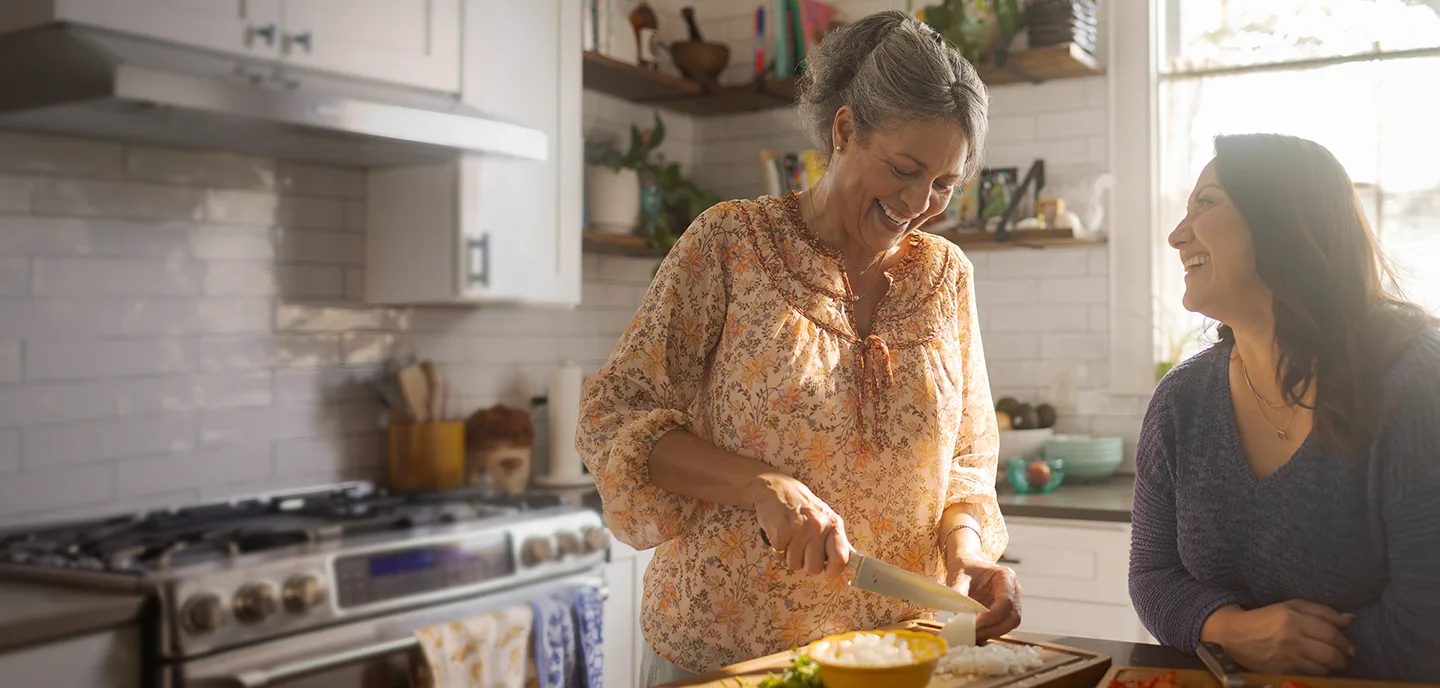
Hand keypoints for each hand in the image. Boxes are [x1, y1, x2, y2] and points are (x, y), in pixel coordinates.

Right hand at [745, 473, 853, 577]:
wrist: (775, 488)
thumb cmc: (802, 505)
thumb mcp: (825, 517)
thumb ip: (836, 540)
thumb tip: (851, 561)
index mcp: (833, 524)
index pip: (841, 559)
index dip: (834, 571)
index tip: (828, 571)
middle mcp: (818, 526)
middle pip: (815, 568)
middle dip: (806, 563)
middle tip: (802, 547)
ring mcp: (799, 529)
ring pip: (795, 564)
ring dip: (790, 556)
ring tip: (790, 538)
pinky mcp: (781, 531)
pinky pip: (779, 556)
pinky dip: (778, 549)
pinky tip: (780, 535)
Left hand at [945, 555, 1020, 639]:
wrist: (967, 568)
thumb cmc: (966, 569)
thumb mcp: (959, 576)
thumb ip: (958, 592)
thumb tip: (958, 613)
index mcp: (1006, 576)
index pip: (1006, 601)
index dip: (992, 615)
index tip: (976, 623)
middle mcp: (1014, 590)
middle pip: (1013, 617)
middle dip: (994, 628)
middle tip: (974, 634)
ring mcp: (1012, 603)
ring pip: (1009, 625)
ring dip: (992, 633)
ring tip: (973, 636)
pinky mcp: (1005, 613)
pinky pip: (1002, 626)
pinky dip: (990, 632)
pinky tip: (976, 634)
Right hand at [1203, 600, 1355, 674]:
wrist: (1234, 635)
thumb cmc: (1265, 618)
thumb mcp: (1290, 606)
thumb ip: (1321, 611)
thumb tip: (1350, 619)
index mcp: (1293, 617)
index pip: (1330, 632)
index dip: (1345, 641)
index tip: (1349, 646)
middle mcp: (1291, 637)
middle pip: (1330, 653)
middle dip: (1343, 657)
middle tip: (1345, 657)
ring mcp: (1286, 656)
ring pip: (1323, 667)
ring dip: (1333, 667)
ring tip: (1332, 663)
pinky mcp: (1282, 670)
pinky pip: (1310, 675)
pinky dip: (1319, 673)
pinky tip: (1317, 668)